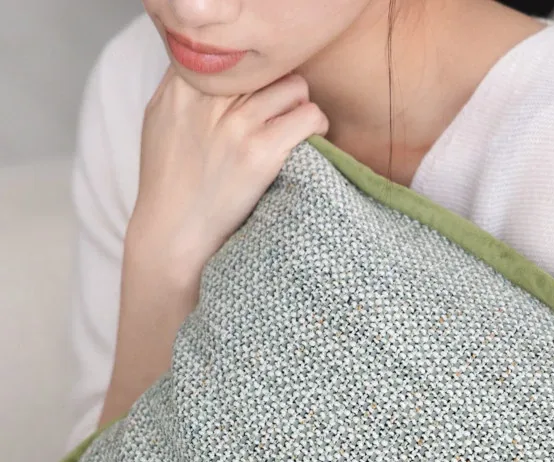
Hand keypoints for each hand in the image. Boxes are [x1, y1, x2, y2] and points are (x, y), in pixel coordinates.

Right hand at [126, 65, 328, 285]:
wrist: (172, 234)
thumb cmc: (167, 184)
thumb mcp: (159, 121)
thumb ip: (182, 87)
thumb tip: (213, 67)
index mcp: (182, 84)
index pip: (235, 57)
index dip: (251, 75)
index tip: (254, 98)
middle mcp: (208, 98)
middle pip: (266, 67)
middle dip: (276, 89)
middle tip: (277, 115)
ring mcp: (236, 124)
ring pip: (293, 85)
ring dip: (299, 106)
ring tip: (294, 127)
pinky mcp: (260, 152)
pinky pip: (308, 116)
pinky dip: (316, 124)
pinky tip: (309, 139)